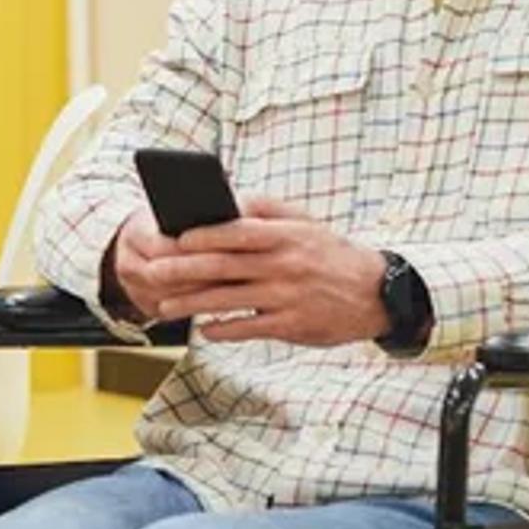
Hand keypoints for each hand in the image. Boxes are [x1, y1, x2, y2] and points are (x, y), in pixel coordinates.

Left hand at [111, 198, 390, 347]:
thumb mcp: (306, 222)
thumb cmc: (330, 253)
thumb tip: (228, 199)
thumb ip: (267, 209)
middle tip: (152, 273)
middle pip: (225, 267)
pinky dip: (222, 329)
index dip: (206, 235)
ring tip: (164, 306)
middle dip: (183, 271)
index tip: (177, 238)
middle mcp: (285, 266)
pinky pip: (248, 328)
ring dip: (192, 304)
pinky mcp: (291, 326)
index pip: (239, 232)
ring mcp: (287, 298)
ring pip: (229, 300)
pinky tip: (203, 329)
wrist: (377, 293)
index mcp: (287, 236)